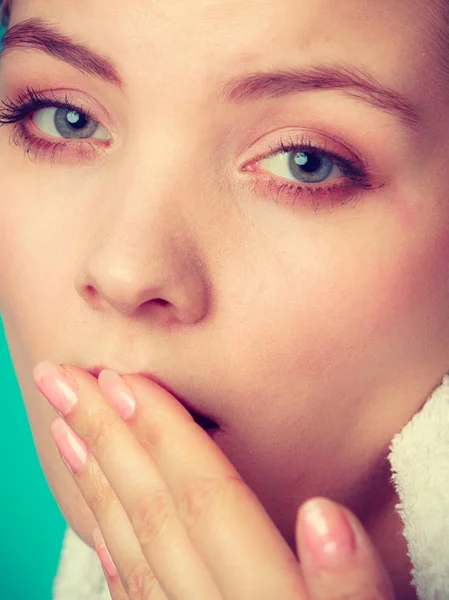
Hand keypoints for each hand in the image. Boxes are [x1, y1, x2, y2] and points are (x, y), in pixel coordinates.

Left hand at [33, 360, 395, 599]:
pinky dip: (107, 544)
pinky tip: (94, 515)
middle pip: (152, 512)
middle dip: (104, 437)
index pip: (203, 499)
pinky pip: (130, 595)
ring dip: (92, 479)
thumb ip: (352, 595)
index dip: (163, 433)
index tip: (123, 376)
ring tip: (62, 426)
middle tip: (61, 380)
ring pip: (126, 547)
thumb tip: (324, 518)